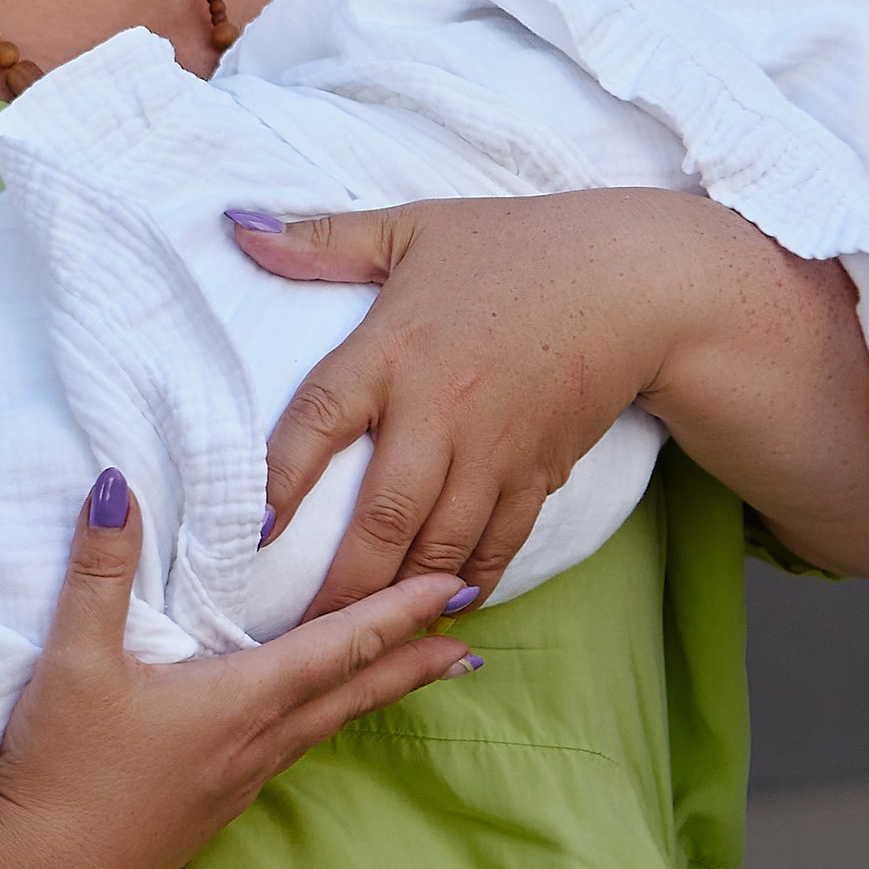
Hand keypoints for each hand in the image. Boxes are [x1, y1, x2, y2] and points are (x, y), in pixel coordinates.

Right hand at [0, 469, 478, 868]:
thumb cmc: (61, 772)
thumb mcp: (74, 661)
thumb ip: (99, 572)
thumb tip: (116, 487)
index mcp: (239, 702)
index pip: (340, 646)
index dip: (400, 612)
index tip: (456, 589)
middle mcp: (255, 744)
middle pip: (353, 693)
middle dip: (414, 662)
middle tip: (471, 643)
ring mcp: (237, 782)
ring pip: (325, 725)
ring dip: (374, 694)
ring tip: (414, 676)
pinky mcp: (212, 806)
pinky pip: (288, 750)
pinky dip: (323, 721)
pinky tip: (307, 722)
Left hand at [230, 190, 868, 607]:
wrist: (631, 281)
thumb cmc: (513, 247)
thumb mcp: (413, 228)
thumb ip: (323, 241)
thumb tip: (237, 229)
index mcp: (393, 349)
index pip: (318, 423)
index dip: (280, 482)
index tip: (253, 533)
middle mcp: (438, 412)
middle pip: (380, 519)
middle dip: (338, 587)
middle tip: (295, 634)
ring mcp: (492, 452)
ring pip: (437, 547)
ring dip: (397, 599)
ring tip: (355, 639)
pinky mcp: (537, 474)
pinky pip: (497, 546)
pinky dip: (468, 584)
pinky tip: (440, 609)